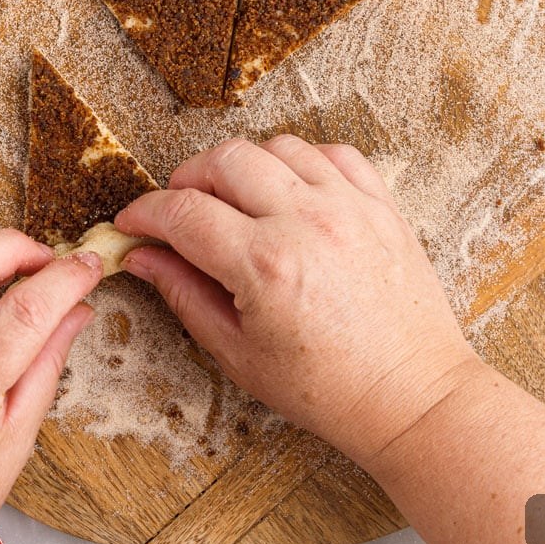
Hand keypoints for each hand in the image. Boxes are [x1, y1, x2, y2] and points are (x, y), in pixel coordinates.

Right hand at [115, 136, 478, 464]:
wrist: (411, 397)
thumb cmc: (328, 389)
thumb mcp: (239, 354)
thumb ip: (185, 294)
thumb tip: (143, 258)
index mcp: (265, 264)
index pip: (183, 212)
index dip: (145, 213)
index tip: (133, 224)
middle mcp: (307, 222)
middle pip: (225, 160)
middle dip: (187, 179)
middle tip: (179, 211)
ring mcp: (349, 207)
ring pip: (277, 146)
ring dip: (244, 166)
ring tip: (235, 201)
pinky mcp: (380, 205)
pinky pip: (332, 153)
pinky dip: (302, 163)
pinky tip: (290, 193)